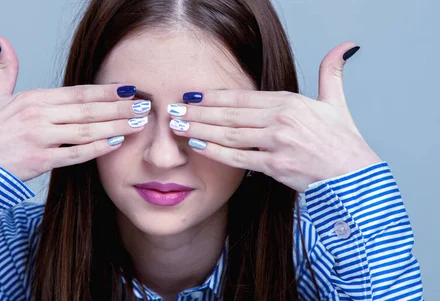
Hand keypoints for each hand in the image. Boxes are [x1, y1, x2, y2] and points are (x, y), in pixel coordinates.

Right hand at [0, 35, 148, 180]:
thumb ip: (4, 68)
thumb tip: (1, 39)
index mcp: (32, 98)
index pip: (77, 92)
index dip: (105, 90)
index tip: (128, 88)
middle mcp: (38, 116)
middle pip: (88, 110)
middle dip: (119, 107)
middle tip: (144, 105)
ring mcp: (40, 138)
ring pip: (86, 130)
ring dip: (116, 126)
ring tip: (138, 123)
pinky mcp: (39, 161)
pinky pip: (75, 155)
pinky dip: (96, 149)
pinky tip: (115, 144)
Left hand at [168, 42, 380, 191]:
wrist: (355, 177)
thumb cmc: (344, 142)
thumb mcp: (337, 102)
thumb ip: (332, 72)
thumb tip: (343, 46)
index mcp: (291, 102)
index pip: (242, 97)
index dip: (214, 96)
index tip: (192, 95)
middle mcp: (281, 119)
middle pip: (230, 114)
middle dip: (198, 111)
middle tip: (173, 109)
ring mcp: (278, 142)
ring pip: (230, 133)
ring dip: (200, 129)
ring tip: (177, 125)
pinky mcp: (276, 166)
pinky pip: (239, 158)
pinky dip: (215, 151)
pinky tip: (197, 145)